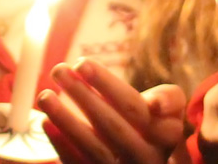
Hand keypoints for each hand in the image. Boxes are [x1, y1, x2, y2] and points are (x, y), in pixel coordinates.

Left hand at [37, 58, 184, 163]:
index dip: (105, 84)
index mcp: (165, 134)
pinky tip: (46, 123)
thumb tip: (153, 103)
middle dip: (82, 95)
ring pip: (92, 148)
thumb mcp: (173, 110)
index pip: (132, 106)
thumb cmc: (158, 125)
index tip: (81, 63)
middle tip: (58, 70)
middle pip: (110, 125)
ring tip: (44, 95)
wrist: (151, 161)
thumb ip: (169, 99)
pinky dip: (61, 145)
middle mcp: (146, 157)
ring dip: (65, 120)